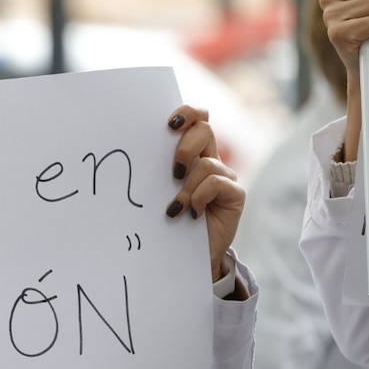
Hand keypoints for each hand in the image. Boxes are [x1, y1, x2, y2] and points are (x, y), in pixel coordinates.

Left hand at [164, 106, 244, 280]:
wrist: (186, 255)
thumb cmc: (168, 222)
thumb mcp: (159, 192)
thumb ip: (157, 170)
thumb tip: (132, 150)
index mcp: (192, 154)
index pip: (196, 119)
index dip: (187, 113)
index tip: (168, 123)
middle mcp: (210, 160)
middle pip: (204, 129)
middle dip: (184, 147)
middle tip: (172, 172)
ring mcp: (225, 176)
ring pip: (206, 163)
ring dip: (186, 187)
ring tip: (176, 209)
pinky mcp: (235, 194)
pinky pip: (217, 183)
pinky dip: (199, 197)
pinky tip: (192, 213)